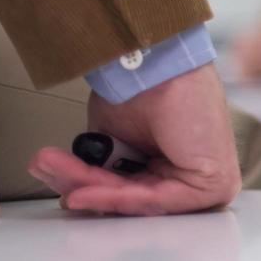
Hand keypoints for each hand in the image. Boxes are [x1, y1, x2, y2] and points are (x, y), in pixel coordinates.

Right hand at [28, 63, 240, 215]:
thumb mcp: (112, 134)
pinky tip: (82, 192)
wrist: (160, 60)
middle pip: (131, 194)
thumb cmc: (144, 85)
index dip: (88, 185)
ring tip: (56, 173)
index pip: (128, 186)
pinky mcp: (214, 183)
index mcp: (171, 157)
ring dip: (91, 188)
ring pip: (139, 199)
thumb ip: (104, 168)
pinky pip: (157, 200)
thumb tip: (79, 188)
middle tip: (46, 168)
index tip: (53, 172)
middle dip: (83, 183)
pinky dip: (115, 197)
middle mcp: (189, 168)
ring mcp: (204, 177)